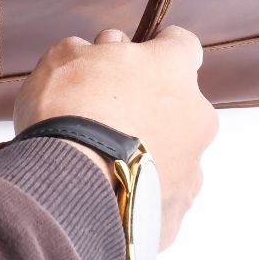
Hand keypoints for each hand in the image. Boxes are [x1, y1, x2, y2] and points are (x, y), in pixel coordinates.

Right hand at [14, 25, 217, 250]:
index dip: (156, 48)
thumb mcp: (63, 59)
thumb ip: (88, 52)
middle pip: (178, 102)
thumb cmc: (67, 111)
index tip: (134, 57)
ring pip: (174, 152)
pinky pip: (160, 195)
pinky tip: (105, 192)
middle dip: (148, 104)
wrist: (67, 188)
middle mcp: (195, 117)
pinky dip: (139, 191)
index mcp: (172, 70)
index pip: (182, 44)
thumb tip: (97, 53)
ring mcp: (192, 170)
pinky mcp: (176, 215)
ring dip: (147, 151)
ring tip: (101, 162)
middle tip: (105, 113)